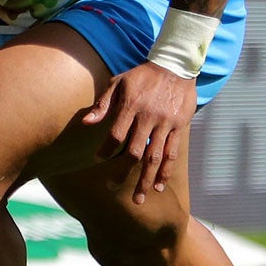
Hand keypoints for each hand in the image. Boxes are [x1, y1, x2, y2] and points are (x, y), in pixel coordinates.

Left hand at [82, 61, 198, 204]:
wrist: (175, 66)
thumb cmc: (142, 76)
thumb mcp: (119, 82)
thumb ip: (103, 103)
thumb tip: (86, 123)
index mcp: (131, 106)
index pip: (115, 134)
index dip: (105, 149)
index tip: (98, 159)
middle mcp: (148, 117)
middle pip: (134, 151)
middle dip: (122, 172)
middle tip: (111, 187)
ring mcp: (165, 123)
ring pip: (154, 157)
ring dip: (146, 180)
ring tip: (139, 199)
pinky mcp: (178, 126)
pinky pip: (172, 152)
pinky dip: (165, 171)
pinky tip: (159, 186)